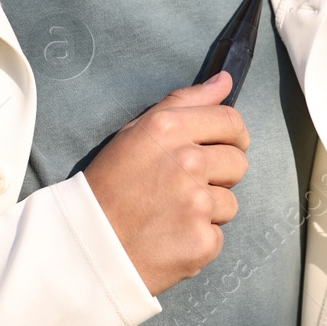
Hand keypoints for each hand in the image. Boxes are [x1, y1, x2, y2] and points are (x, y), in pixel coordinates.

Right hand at [82, 70, 250, 295]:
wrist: (88, 245)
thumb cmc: (110, 186)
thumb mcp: (137, 132)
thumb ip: (186, 102)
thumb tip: (225, 80)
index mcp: (169, 128)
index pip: (230, 121)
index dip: (232, 135)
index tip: (224, 146)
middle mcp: (187, 161)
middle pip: (238, 162)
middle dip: (220, 174)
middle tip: (186, 186)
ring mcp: (197, 203)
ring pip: (229, 202)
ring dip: (208, 210)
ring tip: (171, 214)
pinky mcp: (202, 241)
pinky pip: (218, 236)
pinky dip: (199, 240)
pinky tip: (171, 237)